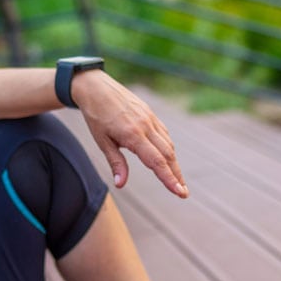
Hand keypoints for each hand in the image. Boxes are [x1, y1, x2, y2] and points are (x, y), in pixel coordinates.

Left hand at [73, 71, 187, 196]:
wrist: (96, 87)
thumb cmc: (96, 115)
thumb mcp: (101, 141)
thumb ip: (115, 162)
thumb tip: (121, 184)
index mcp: (133, 134)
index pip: (156, 161)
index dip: (169, 178)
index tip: (180, 192)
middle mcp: (146, 126)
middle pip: (167, 155)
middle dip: (177, 175)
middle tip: (184, 194)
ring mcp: (150, 119)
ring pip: (168, 145)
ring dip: (174, 164)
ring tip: (178, 180)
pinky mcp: (150, 114)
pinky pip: (164, 134)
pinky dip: (168, 149)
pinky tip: (168, 159)